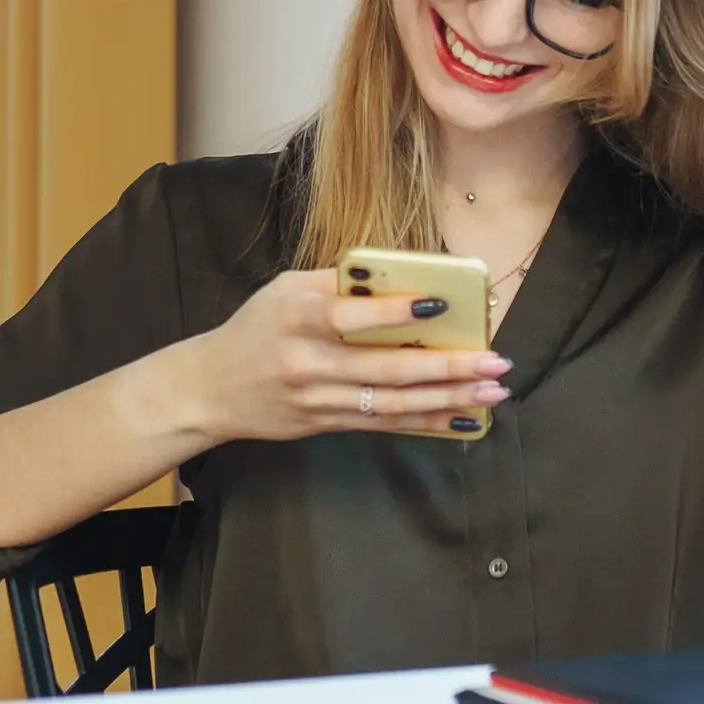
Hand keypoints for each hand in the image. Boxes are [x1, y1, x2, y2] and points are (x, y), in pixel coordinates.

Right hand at [163, 270, 511, 442]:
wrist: (209, 390)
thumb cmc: (256, 328)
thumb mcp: (285, 290)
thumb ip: (339, 284)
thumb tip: (404, 279)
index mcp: (297, 317)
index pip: (350, 316)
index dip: (396, 312)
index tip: (441, 304)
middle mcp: (308, 362)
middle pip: (386, 367)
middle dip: (447, 366)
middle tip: (494, 360)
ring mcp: (318, 399)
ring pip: (392, 402)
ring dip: (448, 398)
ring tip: (492, 390)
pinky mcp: (325, 424)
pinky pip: (384, 424)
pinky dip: (428, 422)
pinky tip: (464, 419)